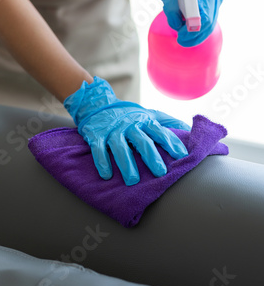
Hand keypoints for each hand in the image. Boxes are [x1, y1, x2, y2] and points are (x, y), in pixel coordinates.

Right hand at [64, 76, 189, 185]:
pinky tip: (107, 175)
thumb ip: (168, 122)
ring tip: (133, 181)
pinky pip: (98, 149)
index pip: (160, 132)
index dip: (171, 143)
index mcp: (144, 120)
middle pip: (142, 141)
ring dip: (126, 164)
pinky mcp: (96, 135)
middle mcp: (129, 125)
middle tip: (160, 173)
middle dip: (151, 157)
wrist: (98, 105)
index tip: (182, 156)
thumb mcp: (149, 114)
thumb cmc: (129, 116)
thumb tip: (189, 131)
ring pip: (120, 147)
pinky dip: (102, 161)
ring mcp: (113, 130)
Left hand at [158, 0, 224, 46]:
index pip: (205, 19)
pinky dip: (199, 27)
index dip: (193, 32)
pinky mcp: (215, 1)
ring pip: (211, 23)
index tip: (181, 38)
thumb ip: (172, 9)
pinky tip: (188, 30)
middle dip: (195, 36)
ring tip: (183, 37)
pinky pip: (209, 18)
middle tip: (181, 42)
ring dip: (198, 33)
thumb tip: (178, 26)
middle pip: (210, 24)